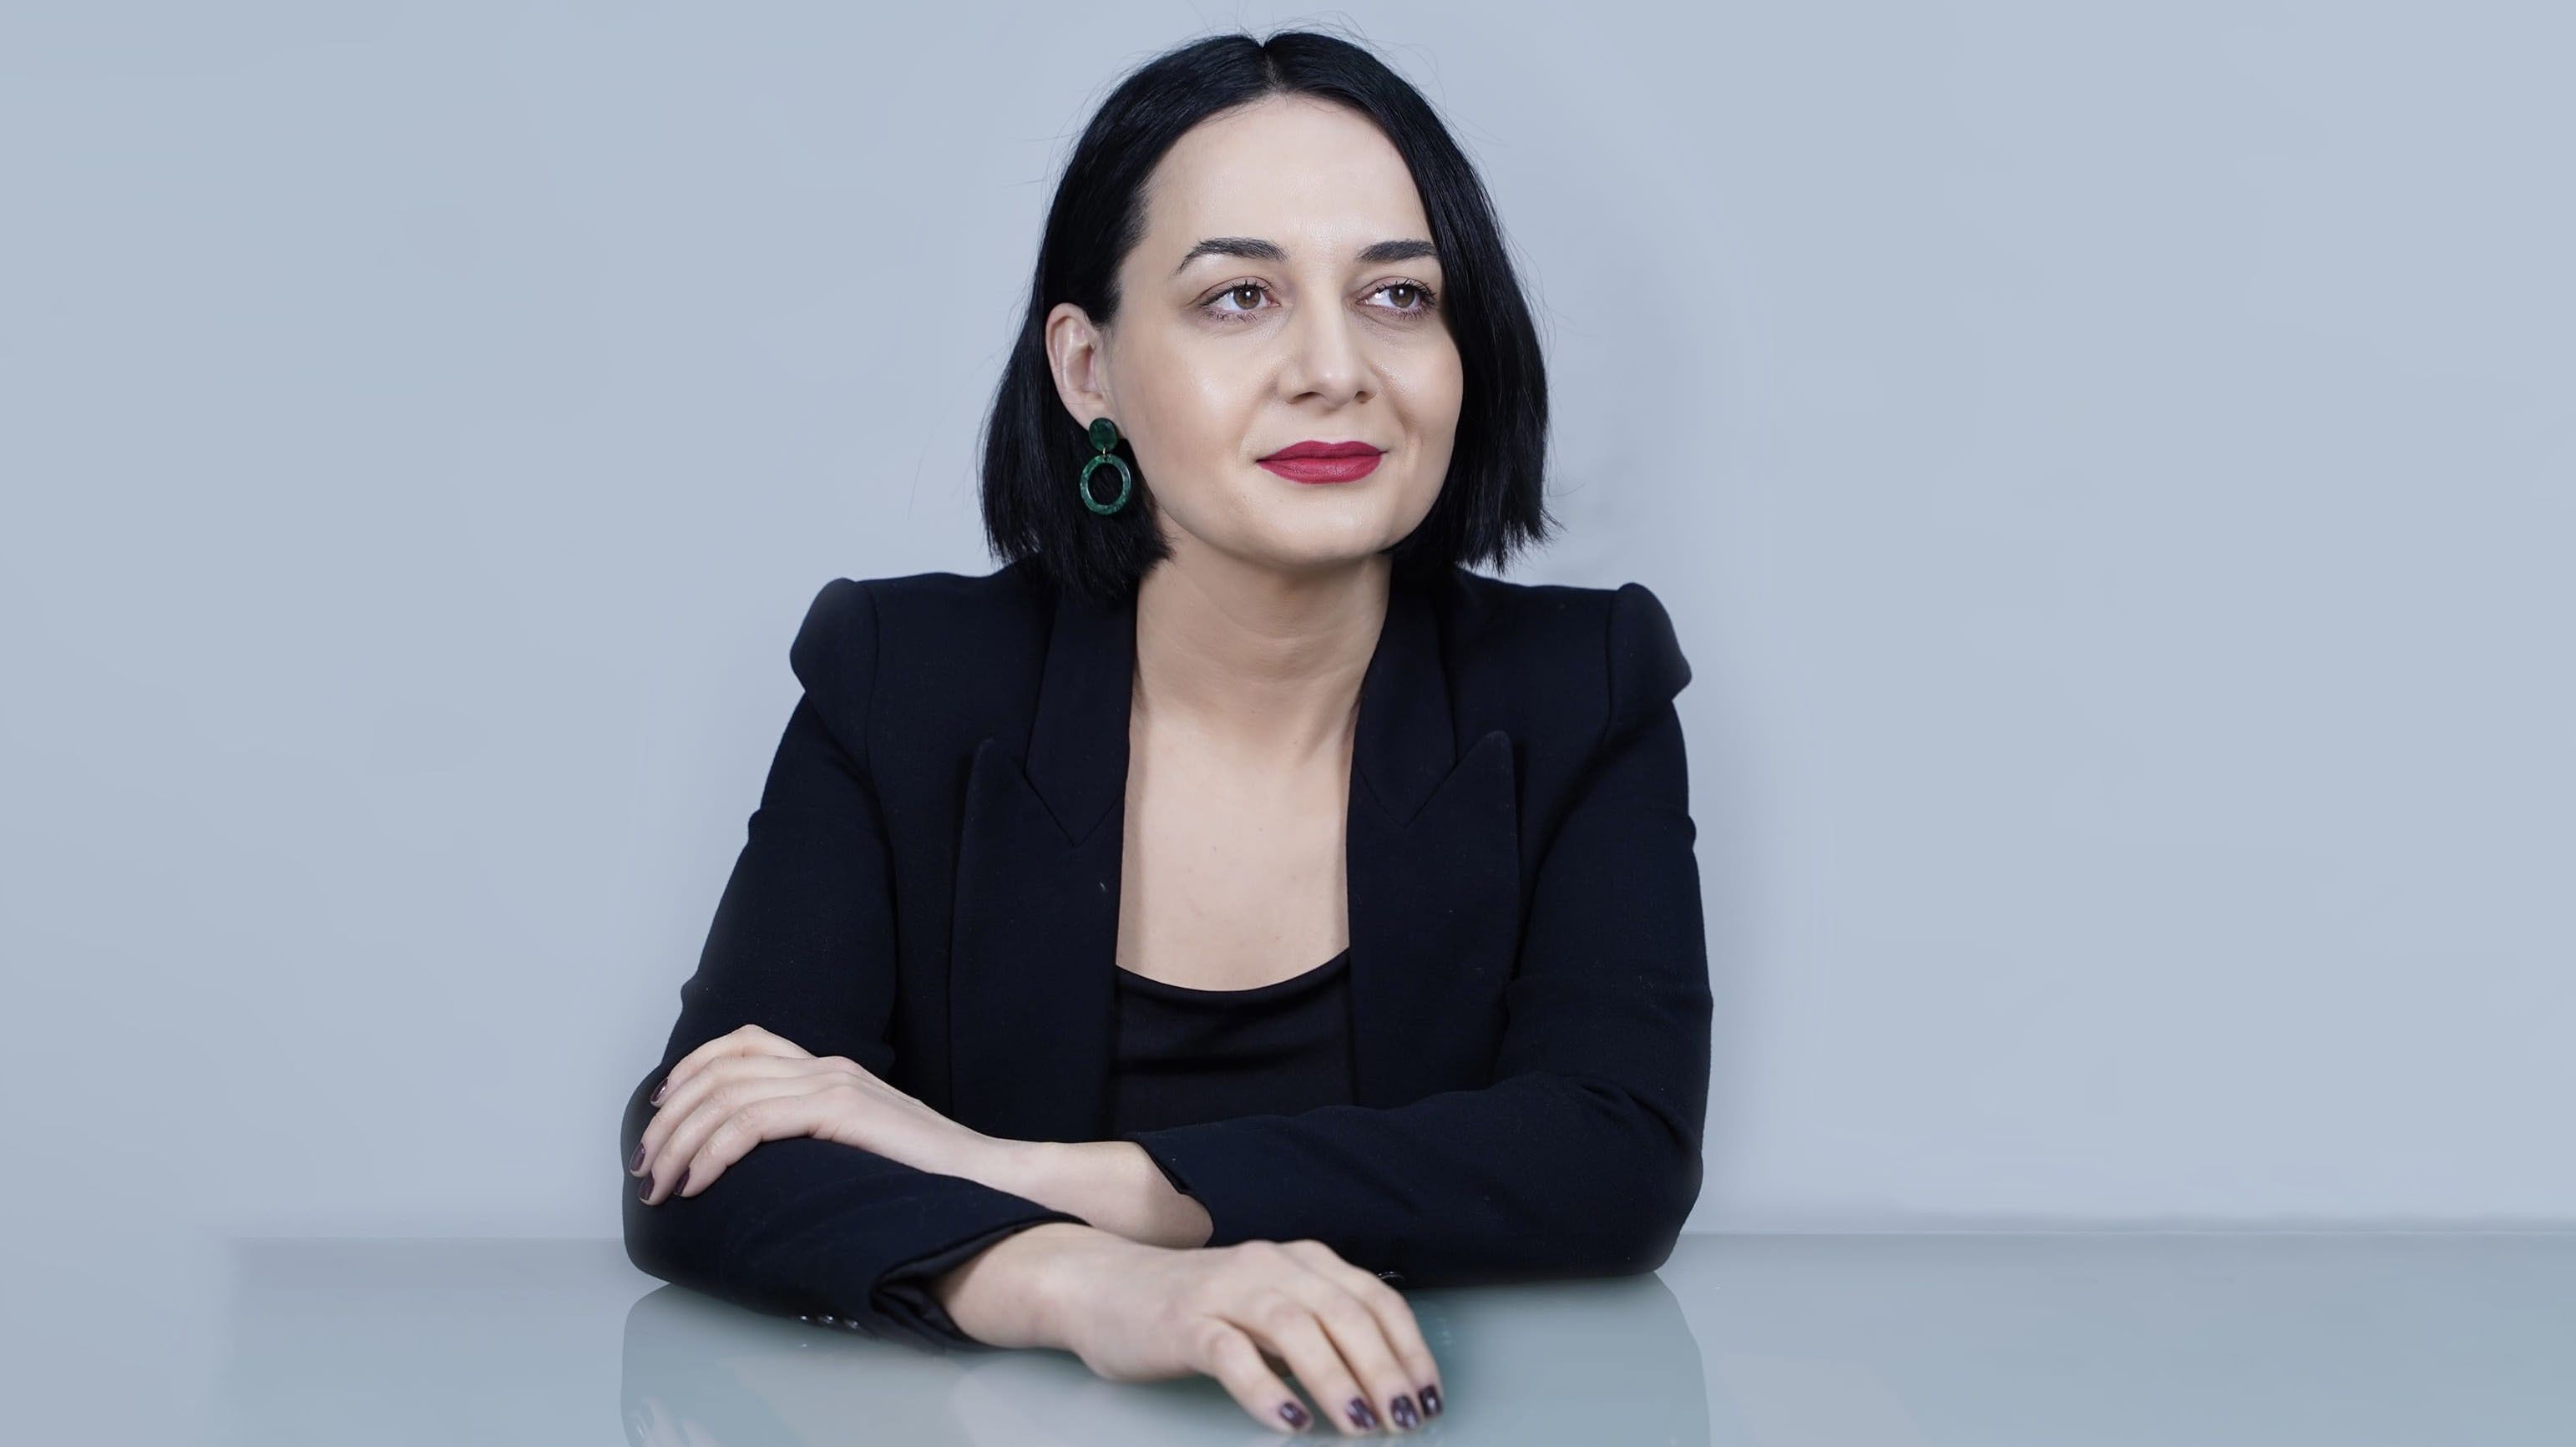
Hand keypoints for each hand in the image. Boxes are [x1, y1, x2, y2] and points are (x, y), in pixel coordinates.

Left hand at [631, 1023, 1001, 1204]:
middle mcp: (825, 1066)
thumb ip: (816, 1136)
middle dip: (669, 1118)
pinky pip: (752, 1123)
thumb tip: (759, 1164)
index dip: (689, 1070)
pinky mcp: (840, 1111)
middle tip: (647, 1166)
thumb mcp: (860, 1144)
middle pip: (720, 1070)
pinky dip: (714, 1153)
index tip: (659, 1114)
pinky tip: (699, 1182)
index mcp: (828, 1067)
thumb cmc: (926, 1176)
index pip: (741, 1043)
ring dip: (681, 1142)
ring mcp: (833, 1084)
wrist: (985, 1177)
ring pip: (726, 1096)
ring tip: (662, 1185)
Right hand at [1042, 1233, 1443, 1435]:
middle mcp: (1269, 1265)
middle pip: (1343, 1312)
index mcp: (1300, 1260)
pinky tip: (1290, 1421)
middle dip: (1384, 1369)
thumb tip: (1383, 1384)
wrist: (1101, 1287)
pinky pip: (1230, 1353)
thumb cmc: (1196, 1308)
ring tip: (1362, 1425)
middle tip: (1407, 1419)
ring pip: (1295, 1328)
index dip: (1409, 1347)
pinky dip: (1265, 1389)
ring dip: (1335, 1379)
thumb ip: (1318, 1331)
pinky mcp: (1183, 1322)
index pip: (1373, 1297)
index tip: (1430, 1396)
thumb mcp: (1268, 1309)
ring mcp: (1224, 1290)